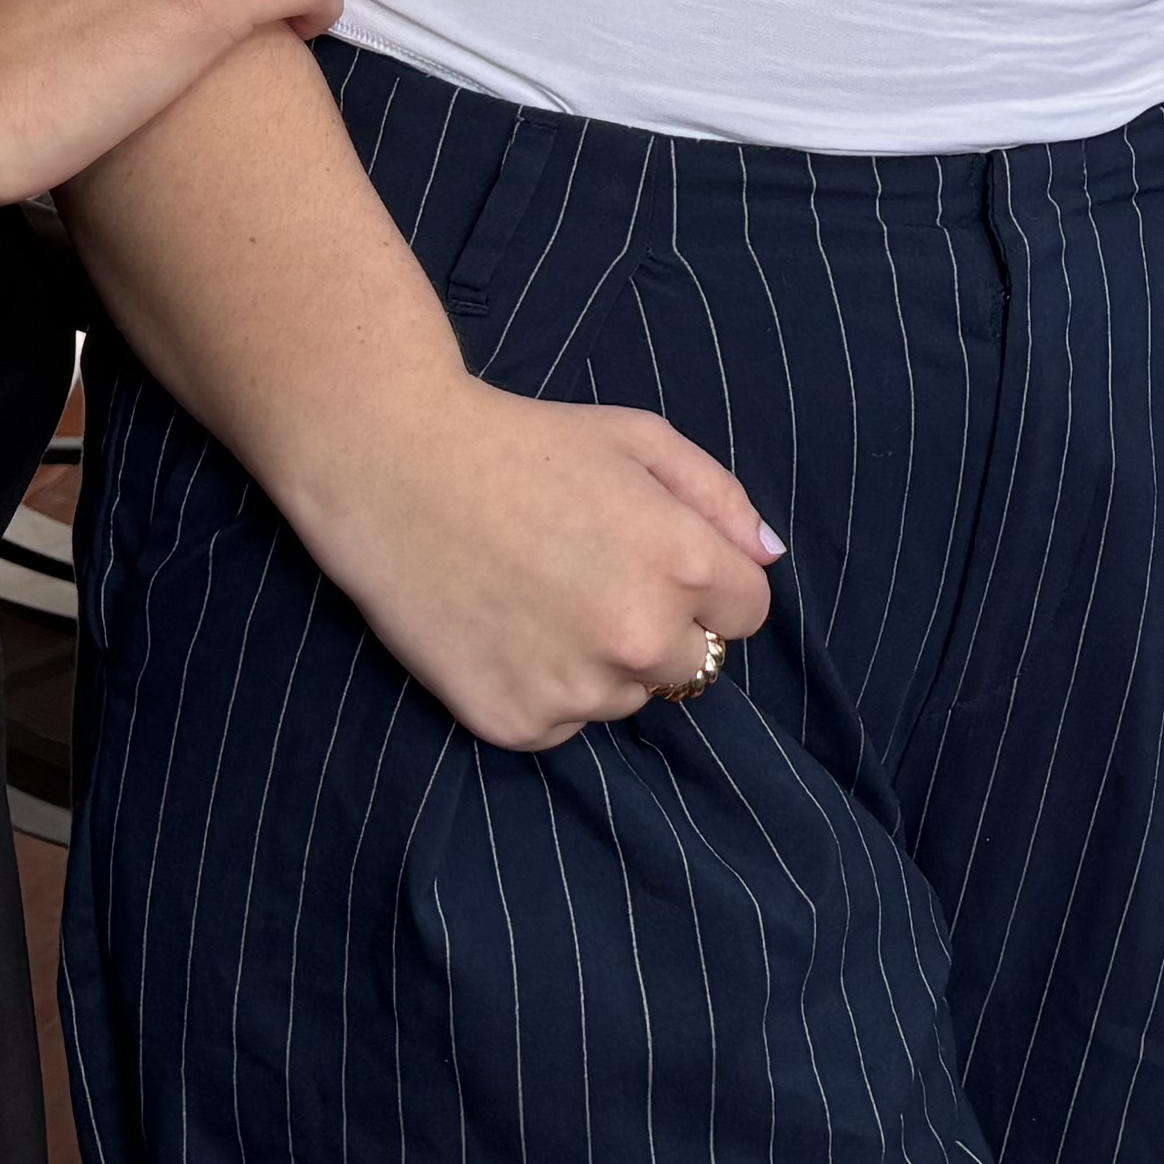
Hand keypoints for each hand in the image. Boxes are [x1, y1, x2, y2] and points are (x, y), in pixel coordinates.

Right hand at [286, 365, 780, 748]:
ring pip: (627, 698)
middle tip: (592, 575)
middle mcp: (638, 637)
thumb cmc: (525, 444)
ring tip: (540, 596)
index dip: (711, 585)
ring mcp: (576, 689)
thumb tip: (768, 556)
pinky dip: (545, 687)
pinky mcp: (517, 724)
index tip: (661, 560)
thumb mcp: (640, 438)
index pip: (749, 614)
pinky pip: (564, 723)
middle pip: (694, 665)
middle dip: (662, 626)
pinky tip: (506, 629)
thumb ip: (720, 499)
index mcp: (682, 563)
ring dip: (603, 663)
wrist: (395, 470)